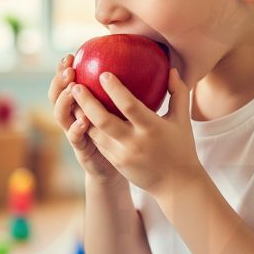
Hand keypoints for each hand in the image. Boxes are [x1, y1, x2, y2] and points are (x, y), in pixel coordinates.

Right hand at [48, 54, 121, 183]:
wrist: (118, 167)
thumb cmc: (121, 133)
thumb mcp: (121, 109)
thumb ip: (123, 90)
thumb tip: (144, 65)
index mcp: (79, 104)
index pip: (65, 83)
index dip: (63, 69)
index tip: (71, 55)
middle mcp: (72, 117)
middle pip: (56, 96)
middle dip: (59, 81)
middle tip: (70, 70)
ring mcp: (73, 133)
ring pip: (61, 115)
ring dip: (64, 101)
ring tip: (73, 89)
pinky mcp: (81, 149)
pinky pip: (75, 138)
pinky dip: (77, 129)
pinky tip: (84, 121)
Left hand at [69, 68, 204, 197]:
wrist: (175, 184)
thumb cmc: (180, 146)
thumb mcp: (182, 120)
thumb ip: (179, 93)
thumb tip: (172, 69)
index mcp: (151, 128)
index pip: (129, 106)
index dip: (115, 89)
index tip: (103, 74)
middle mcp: (134, 142)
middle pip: (103, 119)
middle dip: (86, 101)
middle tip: (76, 85)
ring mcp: (122, 154)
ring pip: (94, 132)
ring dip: (81, 114)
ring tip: (71, 97)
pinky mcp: (115, 161)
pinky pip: (97, 141)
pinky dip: (87, 127)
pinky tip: (79, 114)